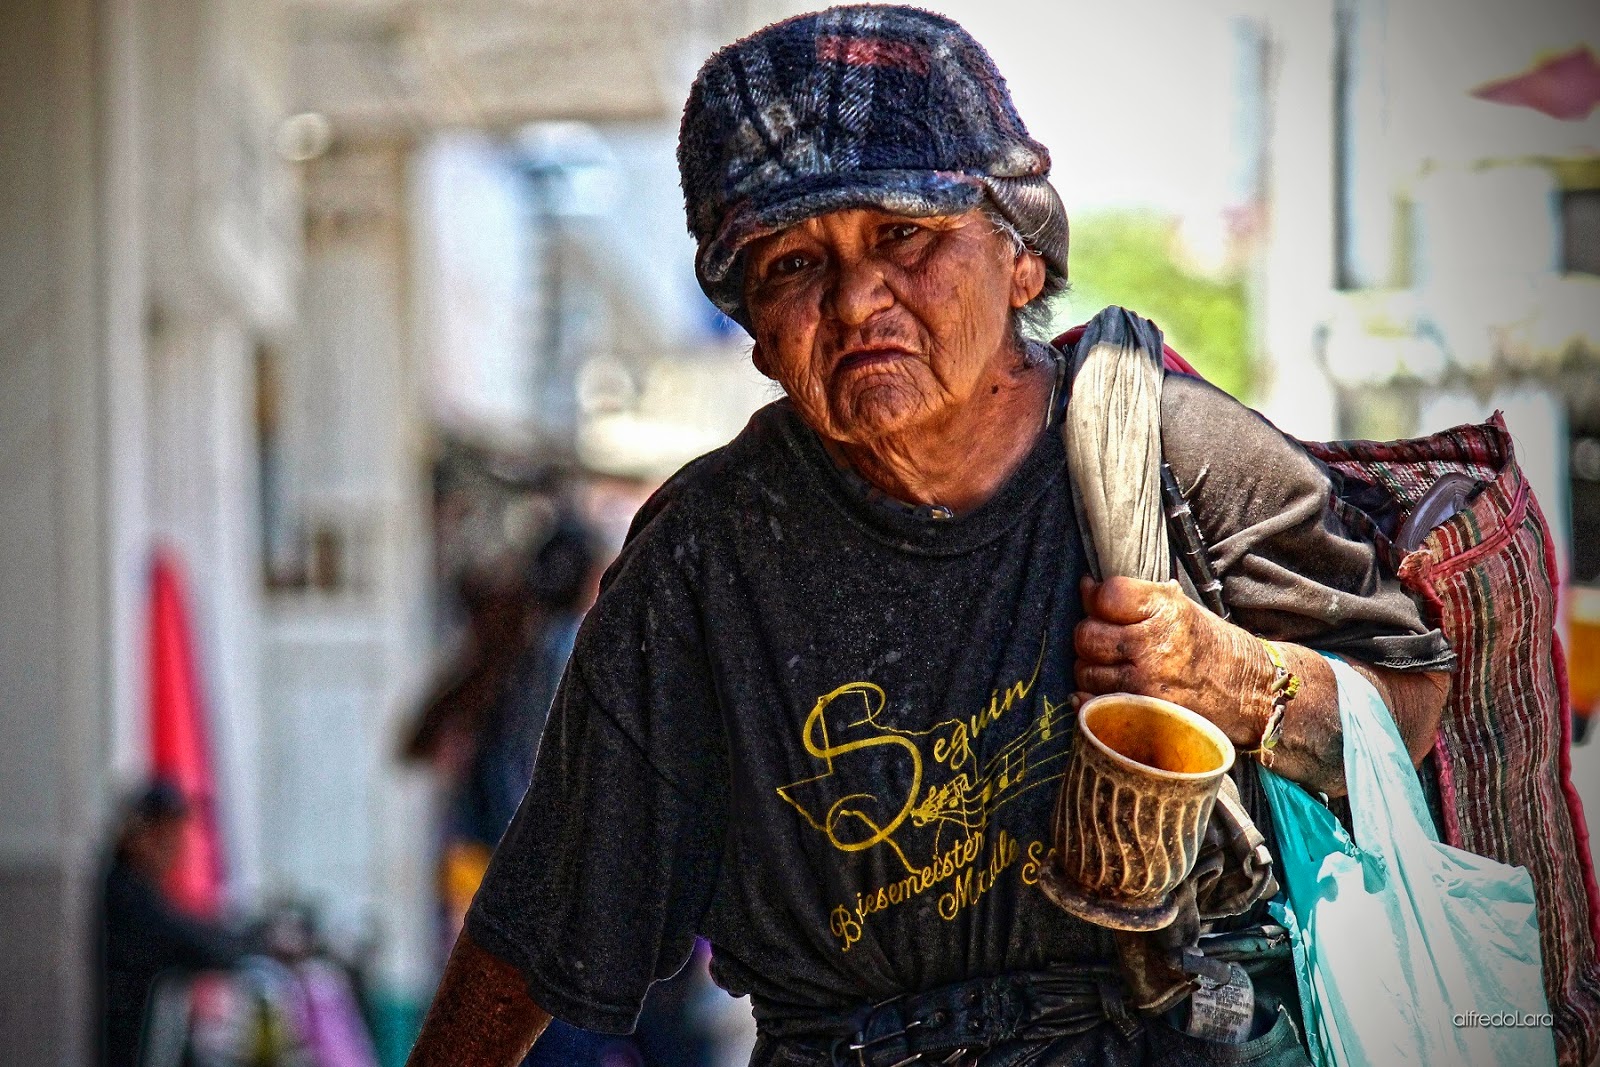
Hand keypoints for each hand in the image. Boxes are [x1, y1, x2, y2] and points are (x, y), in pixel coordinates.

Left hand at [1073, 575, 1268, 744]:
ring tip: (1115, 665)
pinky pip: (1094, 704)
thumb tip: (1086, 586)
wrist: (1250, 693)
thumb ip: (1135, 599)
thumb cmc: (1211, 647)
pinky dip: (1093, 698)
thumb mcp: (1182, 609)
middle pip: (1086, 635)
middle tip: (1107, 639)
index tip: (1101, 603)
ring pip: (1084, 671)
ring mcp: (1147, 683)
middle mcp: (1154, 646)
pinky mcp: (1143, 714)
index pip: (1106, 595)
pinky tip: (1108, 690)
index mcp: (1167, 610)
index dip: (1096, 598)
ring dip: (1091, 668)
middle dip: (1090, 635)